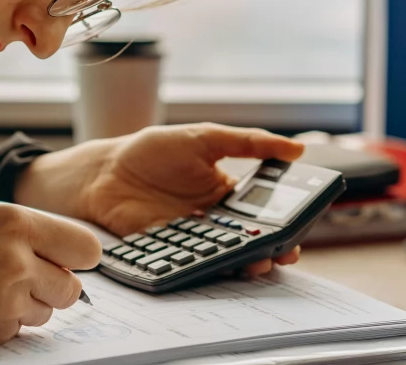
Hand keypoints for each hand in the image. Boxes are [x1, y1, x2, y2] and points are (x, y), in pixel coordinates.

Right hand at [0, 205, 99, 356]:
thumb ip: (17, 234)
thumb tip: (55, 251)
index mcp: (13, 221)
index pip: (85, 246)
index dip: (78, 258)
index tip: (68, 261)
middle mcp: (18, 258)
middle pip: (73, 287)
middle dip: (54, 286)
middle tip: (25, 280)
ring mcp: (8, 299)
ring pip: (49, 312)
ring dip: (29, 306)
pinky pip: (20, 330)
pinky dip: (4, 323)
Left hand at [15, 123, 303, 278]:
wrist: (105, 171)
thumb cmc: (154, 150)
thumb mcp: (205, 137)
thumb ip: (248, 143)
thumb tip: (297, 149)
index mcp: (227, 193)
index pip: (264, 212)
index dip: (283, 223)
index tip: (299, 229)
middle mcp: (213, 220)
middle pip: (249, 239)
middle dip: (270, 248)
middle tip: (285, 252)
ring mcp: (192, 238)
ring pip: (226, 256)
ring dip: (245, 262)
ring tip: (259, 262)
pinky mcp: (170, 251)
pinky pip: (194, 263)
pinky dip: (209, 267)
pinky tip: (220, 264)